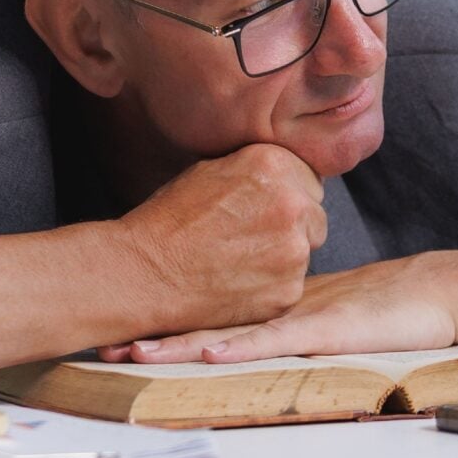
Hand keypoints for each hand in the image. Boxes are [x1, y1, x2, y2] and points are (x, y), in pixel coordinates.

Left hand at [104, 251, 457, 364]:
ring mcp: (298, 317)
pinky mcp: (324, 331)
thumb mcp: (322, 310)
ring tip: (135, 352)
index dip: (165, 313)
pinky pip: (275, 340)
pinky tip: (210, 353)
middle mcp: (275, 306)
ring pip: (229, 331)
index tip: (120, 324)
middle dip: (155, 332)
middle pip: (206, 319)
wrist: (430, 292)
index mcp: (271, 301)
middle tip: (106, 342)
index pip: (210, 306)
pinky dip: (242, 348)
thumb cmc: (382, 306)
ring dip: (181, 344)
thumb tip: (242, 331)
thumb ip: (285, 314)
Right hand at [110, 143, 325, 337]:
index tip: (264, 209)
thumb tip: (285, 172)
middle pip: (314, 215)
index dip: (288, 194)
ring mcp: (294, 251)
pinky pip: (292, 285)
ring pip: (306, 252)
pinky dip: (271, 287)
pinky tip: (237, 283)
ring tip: (238, 261)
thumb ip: (257, 169)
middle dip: (293, 226)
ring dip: (283, 257)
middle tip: (251, 239)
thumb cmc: (169, 221)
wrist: (143, 273)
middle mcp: (292, 204)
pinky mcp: (287, 292)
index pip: (309, 178)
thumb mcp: (210, 170)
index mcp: (273, 165)